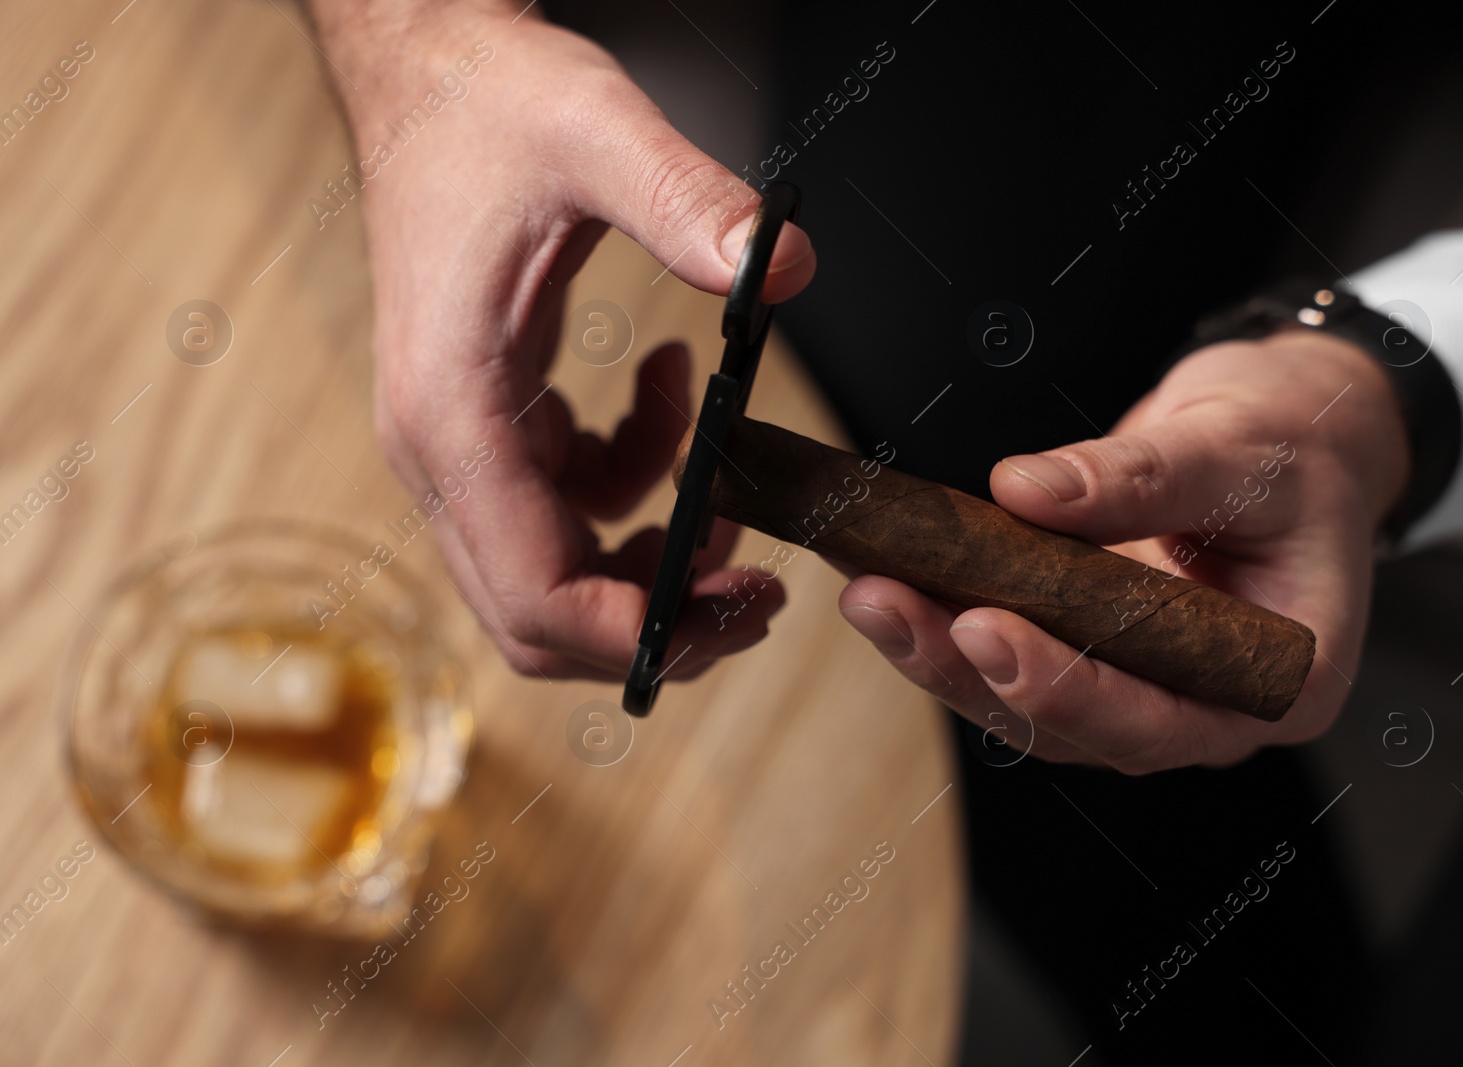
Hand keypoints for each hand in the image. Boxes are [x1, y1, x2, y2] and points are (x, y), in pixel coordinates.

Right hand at [308, 0, 814, 678]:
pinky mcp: (487, 422)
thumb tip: (783, 270)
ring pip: (555, 570)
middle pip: (539, 614)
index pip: (536, 594)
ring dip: (652, 551)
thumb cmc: (486, 105)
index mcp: (452, 412)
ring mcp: (458, 442)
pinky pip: (566, 503)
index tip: (737, 608)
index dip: (642, 634)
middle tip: (755, 586)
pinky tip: (672, 395)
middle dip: (656, 616)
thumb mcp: (595, 133)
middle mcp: (440, 449)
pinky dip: (634, 479)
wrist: (425, 73)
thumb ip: (688, 202)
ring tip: (730, 483)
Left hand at [840, 330, 1409, 770]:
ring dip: (939, 652)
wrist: (1290, 435)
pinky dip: (946, 620)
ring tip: (868, 592)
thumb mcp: (1237, 449)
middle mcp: (1204, 705)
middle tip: (887, 605)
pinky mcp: (1089, 654)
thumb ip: (1142, 476)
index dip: (1069, 689)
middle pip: (1073, 724)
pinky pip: (1011, 656)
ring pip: (1025, 703)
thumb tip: (1025, 491)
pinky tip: (884, 577)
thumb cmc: (1296, 448)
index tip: (986, 631)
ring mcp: (1141, 687)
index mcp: (1279, 682)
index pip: (1164, 719)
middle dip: (970, 670)